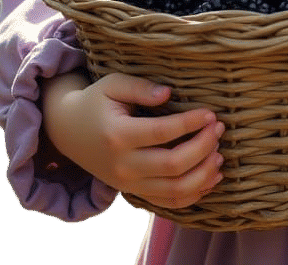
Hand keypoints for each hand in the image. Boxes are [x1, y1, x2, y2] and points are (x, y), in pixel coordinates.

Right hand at [41, 72, 223, 208]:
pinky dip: (193, 194)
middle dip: (203, 147)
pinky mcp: (133, 192)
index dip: (190, 123)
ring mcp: (128, 183)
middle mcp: (123, 165)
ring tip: (220, 154)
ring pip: (174, 190)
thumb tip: (168, 93)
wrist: (67, 131)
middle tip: (219, 128)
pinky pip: (167, 202)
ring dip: (203, 174)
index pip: (162, 132)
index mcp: (118, 135)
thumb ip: (140, 87)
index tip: (210, 113)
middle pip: (172, 165)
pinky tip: (211, 177)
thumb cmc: (96, 102)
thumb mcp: (112, 84)